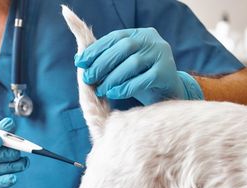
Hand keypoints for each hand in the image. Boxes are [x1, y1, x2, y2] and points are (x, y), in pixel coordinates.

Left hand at [75, 28, 202, 104]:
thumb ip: (106, 59)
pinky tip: (114, 94)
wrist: (167, 94)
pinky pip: (143, 80)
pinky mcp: (167, 73)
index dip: (96, 49)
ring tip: (100, 90)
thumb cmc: (140, 79)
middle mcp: (153, 40)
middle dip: (102, 63)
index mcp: (140, 34)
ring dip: (112, 77)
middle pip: (124, 48)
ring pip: (133, 63)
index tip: (80, 61)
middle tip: (88, 78)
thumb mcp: (123, 65)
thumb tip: (79, 58)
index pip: (115, 38)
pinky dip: (126, 87)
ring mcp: (162, 55)